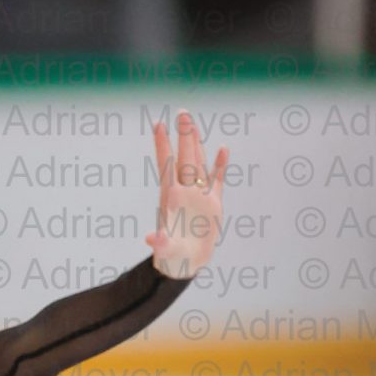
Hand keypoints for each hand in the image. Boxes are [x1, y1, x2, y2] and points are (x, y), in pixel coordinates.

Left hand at [146, 110, 228, 279]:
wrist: (186, 264)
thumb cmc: (172, 258)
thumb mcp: (165, 251)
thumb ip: (160, 243)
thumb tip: (152, 239)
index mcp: (171, 197)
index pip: (166, 164)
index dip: (163, 144)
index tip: (159, 123)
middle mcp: (185, 191)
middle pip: (185, 157)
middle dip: (184, 135)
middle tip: (183, 111)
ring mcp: (199, 195)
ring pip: (199, 163)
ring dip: (197, 144)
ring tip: (194, 124)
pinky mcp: (213, 204)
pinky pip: (218, 180)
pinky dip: (220, 165)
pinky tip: (223, 149)